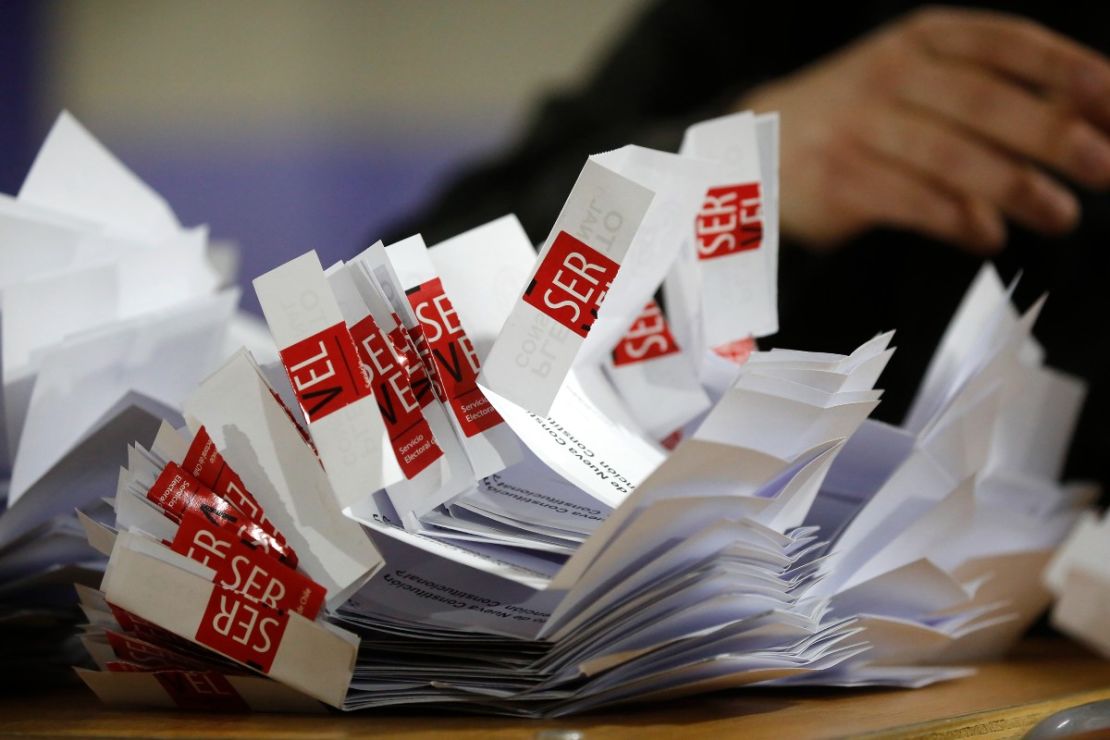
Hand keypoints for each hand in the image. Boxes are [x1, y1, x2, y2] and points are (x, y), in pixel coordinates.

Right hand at [740, 6, 1109, 252]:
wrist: (756, 150)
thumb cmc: (860, 119)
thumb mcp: (916, 83)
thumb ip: (990, 93)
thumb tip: (1086, 122)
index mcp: (919, 40)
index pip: (1007, 44)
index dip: (1069, 70)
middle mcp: (888, 75)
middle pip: (986, 102)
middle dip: (1054, 135)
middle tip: (1106, 166)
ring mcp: (858, 127)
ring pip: (951, 155)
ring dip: (1016, 188)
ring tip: (1061, 215)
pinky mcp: (837, 179)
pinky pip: (910, 201)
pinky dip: (957, 222)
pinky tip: (990, 237)